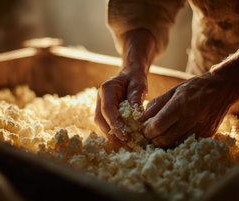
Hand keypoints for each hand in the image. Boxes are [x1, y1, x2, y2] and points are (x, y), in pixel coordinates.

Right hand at [94, 29, 157, 143]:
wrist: (129, 75)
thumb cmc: (134, 80)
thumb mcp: (139, 86)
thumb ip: (135, 99)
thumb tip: (136, 117)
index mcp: (106, 89)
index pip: (107, 109)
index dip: (114, 123)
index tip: (125, 134)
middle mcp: (100, 98)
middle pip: (100, 119)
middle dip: (112, 133)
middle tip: (127, 143)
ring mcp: (99, 106)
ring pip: (101, 125)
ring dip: (111, 136)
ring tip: (126, 145)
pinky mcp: (103, 114)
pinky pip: (105, 126)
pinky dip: (113, 134)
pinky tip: (123, 141)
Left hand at [140, 72, 238, 147]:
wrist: (223, 89)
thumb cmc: (195, 88)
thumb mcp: (173, 90)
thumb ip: (156, 105)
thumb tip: (140, 118)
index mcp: (180, 105)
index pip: (157, 126)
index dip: (147, 130)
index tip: (145, 128)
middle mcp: (190, 119)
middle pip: (164, 140)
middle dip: (154, 139)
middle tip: (152, 133)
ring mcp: (200, 129)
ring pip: (174, 145)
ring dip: (165, 142)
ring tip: (163, 134)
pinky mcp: (207, 136)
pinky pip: (186, 144)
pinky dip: (178, 142)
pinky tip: (176, 134)